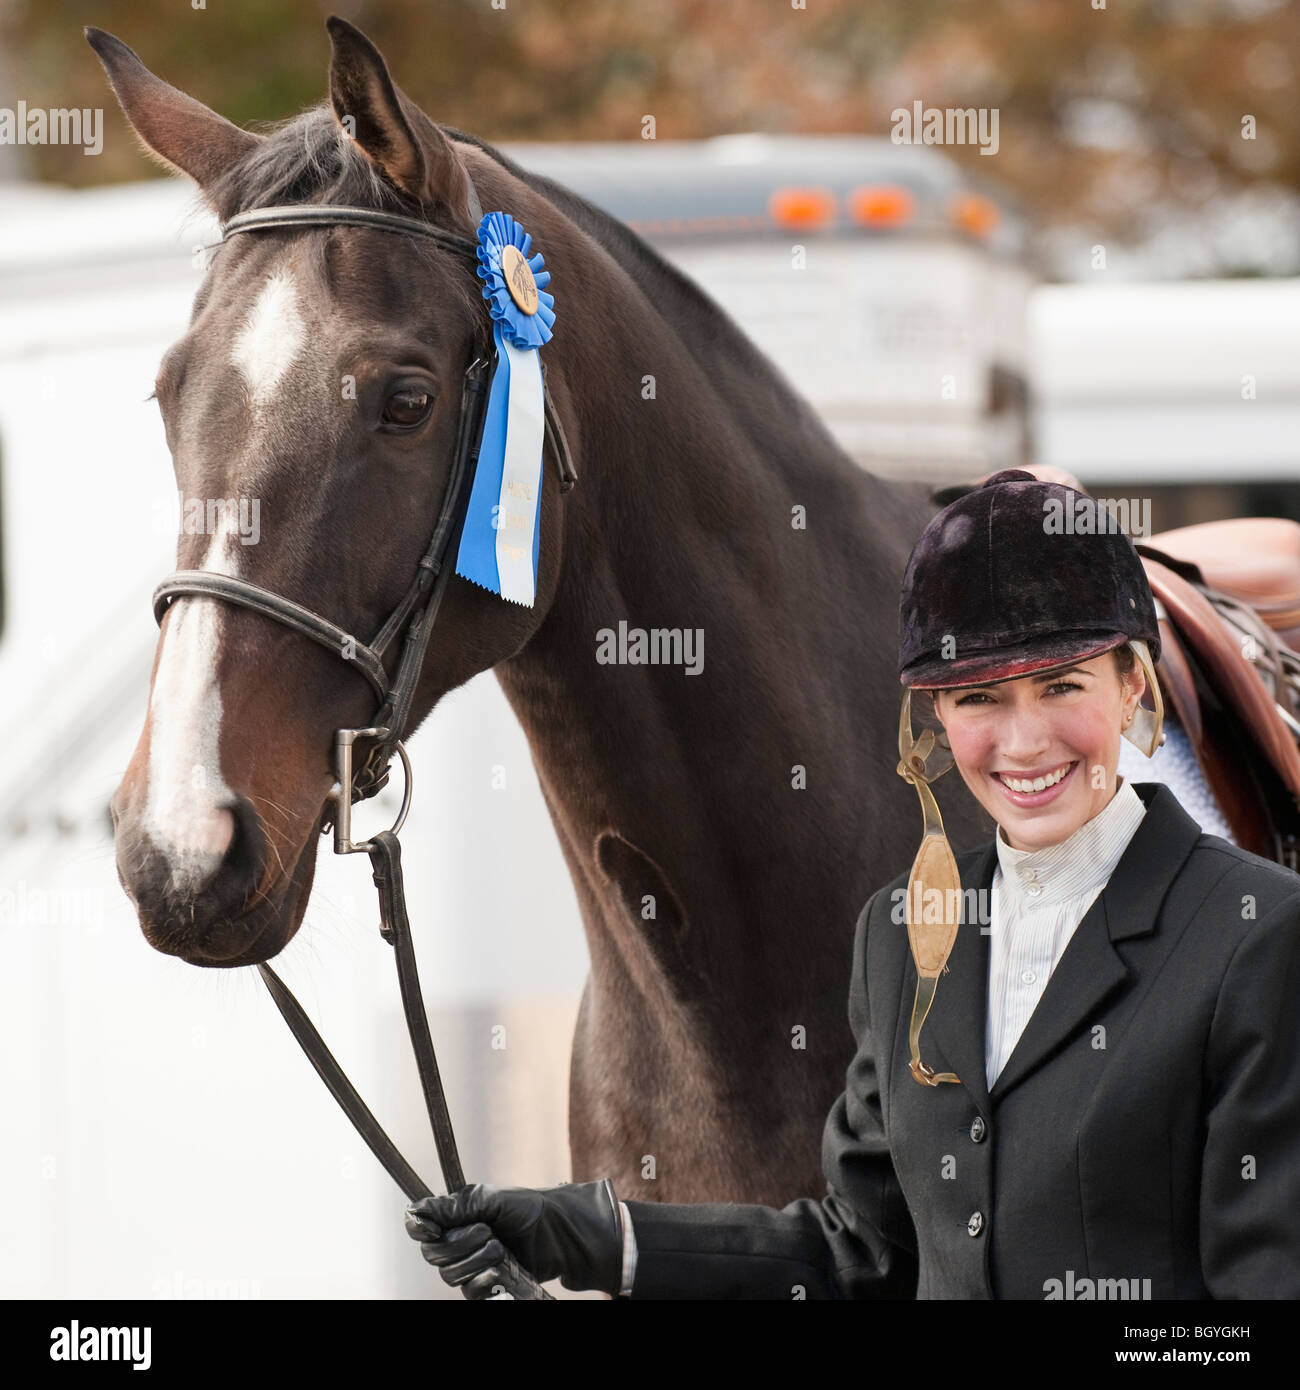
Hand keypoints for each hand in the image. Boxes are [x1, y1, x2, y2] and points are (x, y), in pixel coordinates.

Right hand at [405, 1179, 623, 1298]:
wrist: (558, 1235)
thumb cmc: (527, 1209)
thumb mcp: (492, 1199)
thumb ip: (457, 1205)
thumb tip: (419, 1209)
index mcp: (456, 1216)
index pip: (420, 1224)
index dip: (418, 1228)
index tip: (430, 1230)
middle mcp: (458, 1241)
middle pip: (433, 1254)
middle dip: (459, 1244)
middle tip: (487, 1231)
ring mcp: (471, 1265)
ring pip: (450, 1275)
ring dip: (476, 1261)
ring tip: (501, 1249)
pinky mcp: (486, 1285)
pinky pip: (470, 1292)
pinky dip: (484, 1281)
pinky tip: (499, 1272)